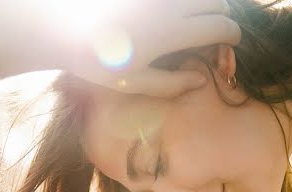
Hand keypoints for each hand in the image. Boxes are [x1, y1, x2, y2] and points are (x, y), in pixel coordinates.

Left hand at [40, 0, 240, 96]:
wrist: (58, 26)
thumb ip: (170, 84)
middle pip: (218, 2)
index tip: (231, 43)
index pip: (221, 26)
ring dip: (208, 2)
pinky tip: (179, 12)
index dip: (232, 35)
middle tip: (218, 30)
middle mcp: (169, 6)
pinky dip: (186, 2)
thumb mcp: (133, 82)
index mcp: (170, 33)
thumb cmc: (95, 61)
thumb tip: (203, 79)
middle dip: (224, 16)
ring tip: (201, 17)